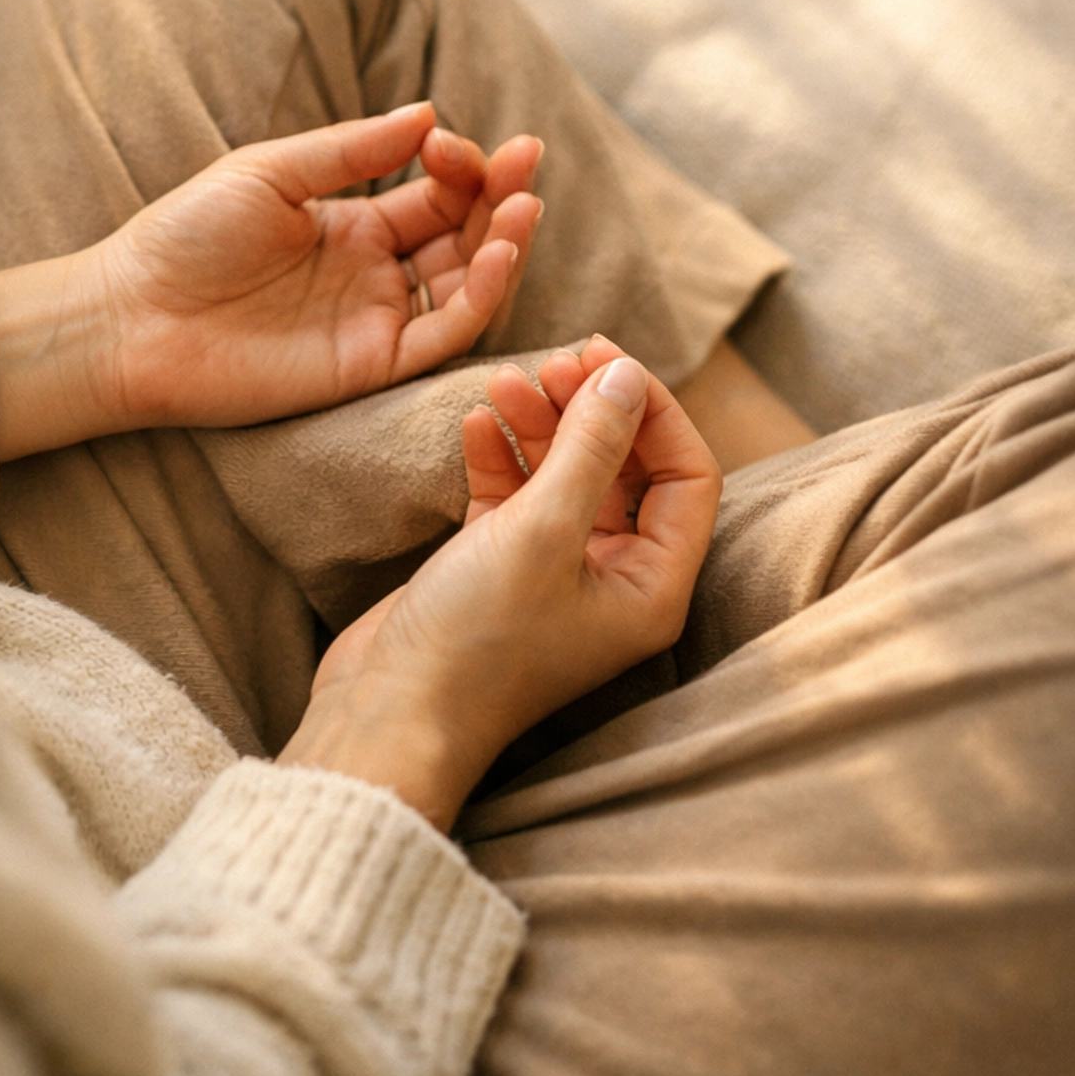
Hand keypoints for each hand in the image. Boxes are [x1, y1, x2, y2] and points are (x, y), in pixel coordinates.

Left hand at [0, 102, 542, 457]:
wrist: (132, 316)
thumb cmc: (185, 237)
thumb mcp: (270, 173)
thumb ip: (351, 150)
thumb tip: (427, 111)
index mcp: (350, 224)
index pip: (433, 192)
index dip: (458, 164)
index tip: (458, 140)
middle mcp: (373, 272)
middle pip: (461, 235)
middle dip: (497, 196)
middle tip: (526, 161)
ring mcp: (375, 319)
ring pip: (465, 284)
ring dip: (503, 244)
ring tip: (522, 204)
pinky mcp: (370, 365)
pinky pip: (443, 334)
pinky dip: (480, 295)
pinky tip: (498, 253)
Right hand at [278, 337, 721, 831]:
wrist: (387, 714)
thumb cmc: (478, 640)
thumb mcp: (543, 531)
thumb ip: (591, 446)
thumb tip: (627, 375)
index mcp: (652, 587)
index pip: (687, 477)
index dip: (654, 411)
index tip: (604, 361)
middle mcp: (613, 581)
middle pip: (625, 469)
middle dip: (592, 409)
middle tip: (554, 361)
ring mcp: (554, 574)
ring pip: (566, 475)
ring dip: (541, 423)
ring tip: (504, 380)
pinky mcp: (498, 567)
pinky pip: (515, 495)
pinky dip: (501, 455)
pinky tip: (477, 421)